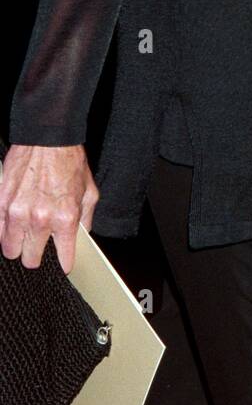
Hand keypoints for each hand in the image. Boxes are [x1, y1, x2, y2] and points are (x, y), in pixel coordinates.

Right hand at [0, 144, 98, 273]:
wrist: (48, 140)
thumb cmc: (70, 162)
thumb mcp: (90, 191)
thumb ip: (86, 218)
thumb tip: (82, 235)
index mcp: (65, 219)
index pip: (63, 258)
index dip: (64, 263)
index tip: (63, 264)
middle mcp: (40, 220)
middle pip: (31, 259)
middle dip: (36, 256)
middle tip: (39, 248)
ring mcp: (18, 214)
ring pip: (10, 250)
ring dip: (17, 246)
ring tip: (23, 237)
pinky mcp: (1, 204)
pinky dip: (4, 232)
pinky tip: (12, 226)